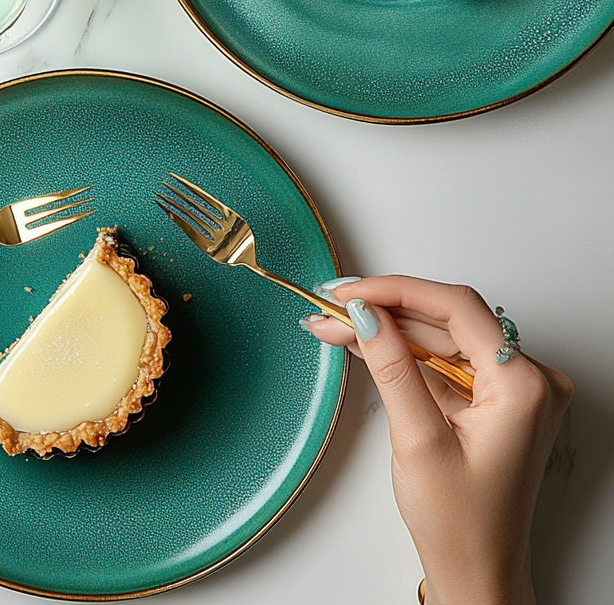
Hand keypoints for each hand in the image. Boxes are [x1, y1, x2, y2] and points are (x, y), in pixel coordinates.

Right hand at [303, 277, 571, 604]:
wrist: (475, 570)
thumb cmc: (461, 524)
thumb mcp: (417, 439)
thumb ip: (391, 367)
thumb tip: (366, 314)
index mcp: (523, 387)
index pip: (456, 308)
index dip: (396, 291)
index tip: (350, 292)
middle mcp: (528, 381)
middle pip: (446, 319)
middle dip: (383, 310)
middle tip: (331, 307)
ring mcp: (513, 389)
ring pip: (441, 336)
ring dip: (387, 328)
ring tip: (335, 325)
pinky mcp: (494, 398)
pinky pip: (445, 359)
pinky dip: (404, 351)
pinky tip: (364, 341)